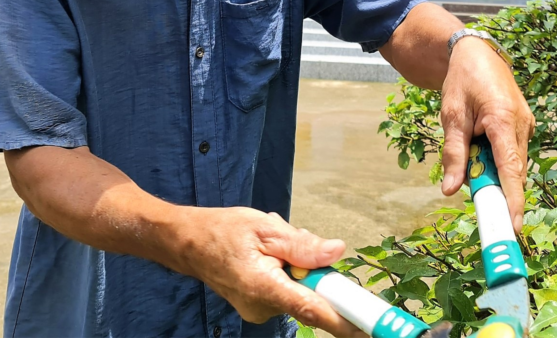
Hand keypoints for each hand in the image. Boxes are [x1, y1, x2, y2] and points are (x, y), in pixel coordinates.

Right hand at [178, 206, 365, 337]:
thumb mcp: (266, 228)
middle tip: (291, 242)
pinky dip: (286, 272)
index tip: (367, 327)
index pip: (313, 310)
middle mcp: (264, 308)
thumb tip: (336, 252)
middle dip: (313, 269)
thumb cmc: (224, 231)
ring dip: (297, 266)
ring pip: (299, 289)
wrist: (189, 243)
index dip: (344, 320)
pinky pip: (287, 290)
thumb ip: (303, 244)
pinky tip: (269, 254)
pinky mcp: (259, 307)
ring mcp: (260, 311)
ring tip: (272, 244)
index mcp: (265, 288)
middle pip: (310, 296)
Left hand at [438, 39, 534, 232]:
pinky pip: (512, 153)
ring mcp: (525, 124)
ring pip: (513, 164)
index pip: (511, 168)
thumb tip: (450, 189)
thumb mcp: (451, 116)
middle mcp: (522, 124)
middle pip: (513, 171)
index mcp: (504, 119)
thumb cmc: (462, 81)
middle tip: (477, 202)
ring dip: (494, 173)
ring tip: (471, 160)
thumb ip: (454, 154)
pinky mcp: (522, 125)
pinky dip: (497, 161)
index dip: (513, 199)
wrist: (475, 53)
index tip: (513, 225)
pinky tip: (480, 152)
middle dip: (496, 189)